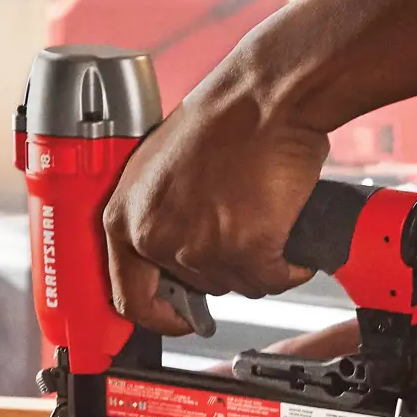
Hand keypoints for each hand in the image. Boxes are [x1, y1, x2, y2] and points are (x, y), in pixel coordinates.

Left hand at [103, 53, 328, 335]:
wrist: (264, 98)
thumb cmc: (221, 118)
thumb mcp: (161, 170)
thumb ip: (158, 215)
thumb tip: (173, 253)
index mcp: (125, 217)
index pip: (129, 297)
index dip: (159, 315)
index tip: (179, 318)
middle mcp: (156, 238)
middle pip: (197, 288)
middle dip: (225, 268)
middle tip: (243, 238)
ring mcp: (201, 248)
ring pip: (238, 286)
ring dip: (260, 265)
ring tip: (267, 221)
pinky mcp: (247, 250)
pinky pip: (274, 280)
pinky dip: (290, 266)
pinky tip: (291, 239)